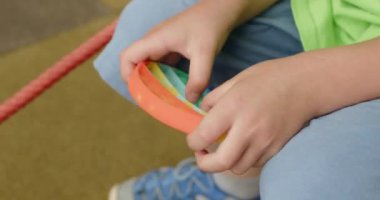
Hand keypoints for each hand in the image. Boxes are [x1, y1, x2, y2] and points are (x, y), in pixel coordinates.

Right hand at [120, 0, 238, 101]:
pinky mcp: (170, 47)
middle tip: (151, 100)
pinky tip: (171, 88)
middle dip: (138, 82)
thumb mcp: (205, 53)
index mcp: (155, 40)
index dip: (127, 75)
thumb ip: (198, 78)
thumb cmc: (209, 26)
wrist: (220, 11)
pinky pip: (158, 64)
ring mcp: (161, 44)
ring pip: (146, 64)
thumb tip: (190, 100)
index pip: (127, 56)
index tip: (139, 92)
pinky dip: (160, 76)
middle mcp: (154, 41)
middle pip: (134, 63)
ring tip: (160, 98)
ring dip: (150, 80)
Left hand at [187, 57, 317, 173]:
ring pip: (237, 167)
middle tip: (202, 154)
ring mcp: (264, 141)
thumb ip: (214, 98)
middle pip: (219, 163)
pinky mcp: (276, 148)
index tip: (194, 139)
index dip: (192, 142)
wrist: (307, 83)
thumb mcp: (236, 80)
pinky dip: (244, 159)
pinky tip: (244, 145)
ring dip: (226, 161)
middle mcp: (247, 128)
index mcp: (233, 107)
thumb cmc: (270, 77)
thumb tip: (202, 114)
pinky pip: (254, 163)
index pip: (203, 136)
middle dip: (204, 163)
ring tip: (225, 148)